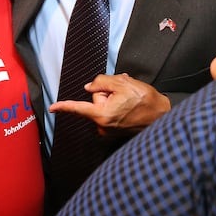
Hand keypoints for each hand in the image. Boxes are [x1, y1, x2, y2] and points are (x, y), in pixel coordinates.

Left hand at [49, 73, 170, 135]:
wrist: (164, 116)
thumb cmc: (146, 100)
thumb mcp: (123, 83)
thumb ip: (102, 82)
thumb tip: (90, 87)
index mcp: (103, 115)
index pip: (79, 108)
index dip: (64, 106)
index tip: (52, 108)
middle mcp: (104, 126)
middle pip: (95, 101)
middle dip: (106, 93)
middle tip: (123, 92)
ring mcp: (109, 131)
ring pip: (103, 106)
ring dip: (113, 99)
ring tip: (129, 99)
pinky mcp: (115, 133)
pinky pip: (109, 113)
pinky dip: (116, 106)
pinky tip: (129, 105)